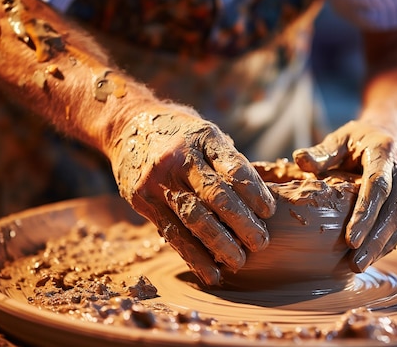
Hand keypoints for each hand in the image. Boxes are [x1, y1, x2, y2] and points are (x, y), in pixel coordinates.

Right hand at [109, 107, 275, 285]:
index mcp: (204, 137)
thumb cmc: (180, 134)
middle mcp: (179, 158)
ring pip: (194, 218)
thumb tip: (261, 198)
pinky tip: (212, 273)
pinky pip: (172, 233)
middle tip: (261, 242)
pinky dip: (194, 256)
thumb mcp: (206, 134)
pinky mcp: (142, 200)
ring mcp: (158, 180)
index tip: (269, 212)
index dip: (255, 193)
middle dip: (242, 223)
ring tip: (239, 261)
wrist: (126, 124)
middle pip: (216, 196)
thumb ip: (228, 162)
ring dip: (220, 244)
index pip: (234, 168)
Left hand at [292, 120, 396, 271]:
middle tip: (355, 263)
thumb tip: (300, 160)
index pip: (378, 186)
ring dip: (383, 246)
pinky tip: (373, 257)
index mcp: (386, 150)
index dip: (365, 214)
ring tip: (361, 265)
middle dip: (375, 240)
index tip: (350, 240)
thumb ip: (322, 152)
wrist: (393, 135)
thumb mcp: (339, 139)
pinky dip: (390, 243)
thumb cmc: (359, 141)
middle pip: (395, 209)